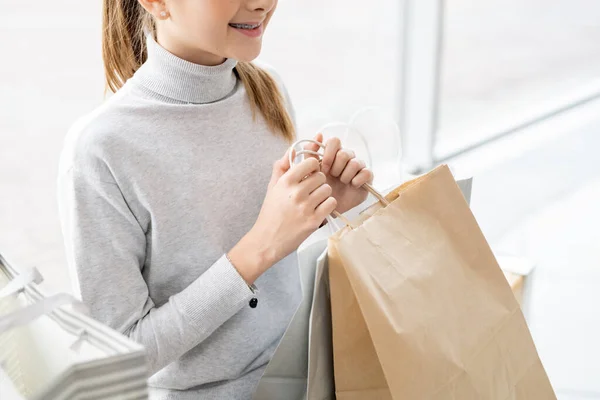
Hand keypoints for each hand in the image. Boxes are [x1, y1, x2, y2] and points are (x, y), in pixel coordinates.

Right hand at [228, 150, 336, 283]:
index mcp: (286, 182)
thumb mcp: (272, 187)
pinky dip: (327, 206)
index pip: (311, 162)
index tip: (310, 174)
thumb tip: (293, 149)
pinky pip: (331, 203)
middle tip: (311, 191)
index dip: (313, 167)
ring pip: (328, 189)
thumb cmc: (270, 213)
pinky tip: (319, 209)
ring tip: (314, 201)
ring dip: (324, 194)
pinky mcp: (314, 221)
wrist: (267, 240)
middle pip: (321, 176)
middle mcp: (296, 193)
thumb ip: (282, 166)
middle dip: (318, 182)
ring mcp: (306, 207)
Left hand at [305, 133, 372, 213]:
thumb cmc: (319, 188)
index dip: (329, 153)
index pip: (334, 141)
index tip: (324, 168)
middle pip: (344, 152)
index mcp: (334, 153)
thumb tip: (319, 134)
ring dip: (346, 175)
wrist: (327, 206)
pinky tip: (352, 185)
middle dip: (336, 167)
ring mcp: (358, 166)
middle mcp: (347, 157)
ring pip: (355, 163)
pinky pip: (367, 172)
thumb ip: (311, 154)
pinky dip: (357, 180)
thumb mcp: (311, 172)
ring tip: (342, 182)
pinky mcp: (367, 177)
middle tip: (333, 176)